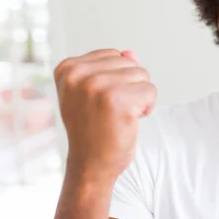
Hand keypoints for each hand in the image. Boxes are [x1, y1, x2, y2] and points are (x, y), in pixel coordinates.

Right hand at [54, 49, 156, 180]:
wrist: (90, 165)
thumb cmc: (94, 128)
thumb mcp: (94, 92)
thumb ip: (111, 68)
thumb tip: (131, 53)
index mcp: (67, 68)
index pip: (114, 55)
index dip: (116, 79)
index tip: (99, 101)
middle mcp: (78, 74)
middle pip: (129, 62)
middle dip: (129, 86)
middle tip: (110, 111)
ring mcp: (96, 86)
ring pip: (142, 75)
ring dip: (138, 98)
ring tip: (119, 116)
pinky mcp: (116, 101)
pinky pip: (150, 91)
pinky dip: (147, 108)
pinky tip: (129, 122)